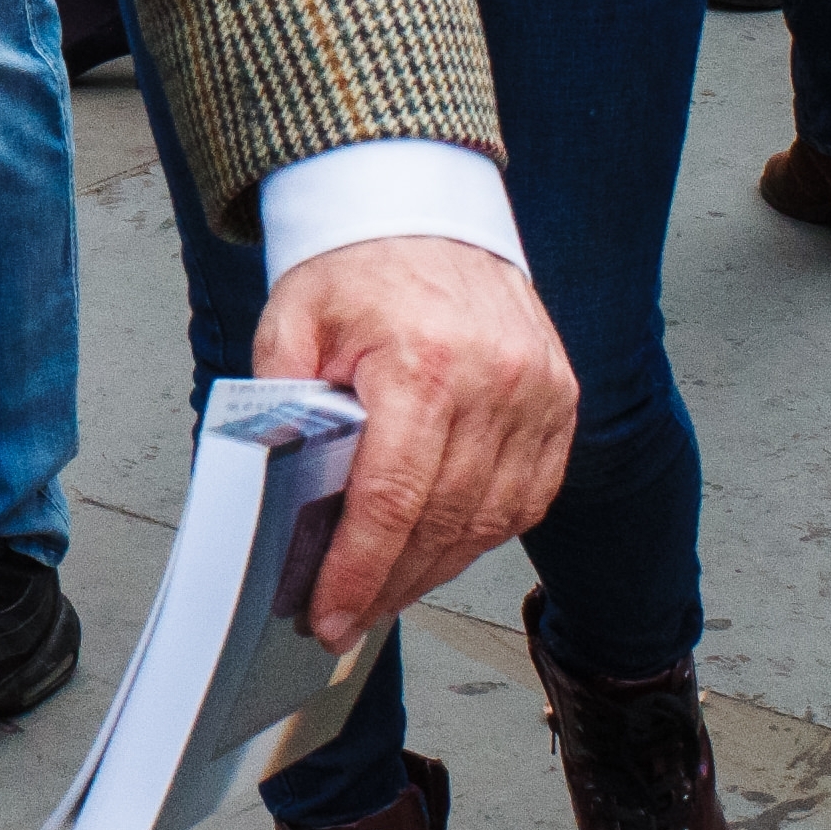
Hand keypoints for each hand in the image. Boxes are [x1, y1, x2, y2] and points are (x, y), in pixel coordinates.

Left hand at [254, 236, 576, 647]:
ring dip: (434, 569)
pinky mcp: (561, 402)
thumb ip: (280, 403)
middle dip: (388, 584)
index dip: (358, 572)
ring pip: (490, 521)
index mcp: (423, 364)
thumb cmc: (359, 267)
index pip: (391, 501)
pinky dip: (484, 533)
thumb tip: (269, 493)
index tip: (329, 615)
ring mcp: (538, 395)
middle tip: (345, 617)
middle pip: (442, 522)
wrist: (427, 211)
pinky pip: (528, 497)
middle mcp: (494, 383)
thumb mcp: (293, 321)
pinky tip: (441, 549)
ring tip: (386, 591)